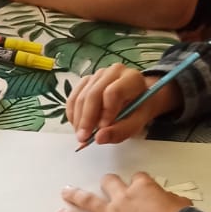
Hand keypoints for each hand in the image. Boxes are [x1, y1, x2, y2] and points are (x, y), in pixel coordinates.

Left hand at [57, 172, 189, 211]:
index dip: (138, 182)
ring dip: (75, 195)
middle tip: (103, 183)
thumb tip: (169, 201)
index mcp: (143, 187)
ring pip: (89, 200)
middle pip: (109, 182)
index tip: (138, 186)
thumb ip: (169, 200)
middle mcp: (124, 197)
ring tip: (66, 192)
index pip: (137, 178)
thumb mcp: (180, 204)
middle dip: (106, 182)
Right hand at [66, 63, 182, 145]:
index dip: (105, 112)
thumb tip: (98, 138)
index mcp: (131, 79)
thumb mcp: (136, 123)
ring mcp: (97, 75)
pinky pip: (73, 98)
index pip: (113, 92)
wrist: (136, 99)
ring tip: (82, 136)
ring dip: (78, 120)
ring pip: (80, 97)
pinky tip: (77, 126)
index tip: (102, 129)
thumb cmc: (138, 110)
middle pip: (93, 94)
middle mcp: (113, 72)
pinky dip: (72, 114)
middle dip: (86, 119)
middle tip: (84, 138)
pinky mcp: (86, 81)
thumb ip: (121, 131)